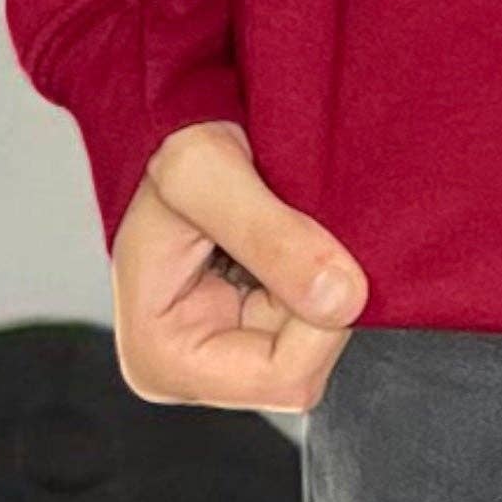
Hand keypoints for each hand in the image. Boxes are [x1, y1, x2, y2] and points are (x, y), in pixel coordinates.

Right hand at [109, 116, 367, 410]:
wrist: (177, 126)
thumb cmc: (169, 143)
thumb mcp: (206, 171)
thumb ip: (271, 236)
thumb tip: (341, 301)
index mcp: (160, 357)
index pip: (283, 376)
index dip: (320, 316)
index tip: (316, 243)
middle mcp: (188, 372)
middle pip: (304, 367)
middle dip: (318, 296)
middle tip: (293, 227)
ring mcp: (219, 358)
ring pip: (314, 345)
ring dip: (320, 282)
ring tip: (286, 228)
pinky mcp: (245, 334)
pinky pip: (311, 323)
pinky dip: (317, 278)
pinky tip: (291, 242)